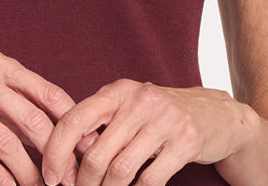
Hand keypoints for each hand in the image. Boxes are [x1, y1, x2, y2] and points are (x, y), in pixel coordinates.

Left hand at [40, 79, 258, 185]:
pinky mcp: (186, 142)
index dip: (56, 151)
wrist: (217, 115)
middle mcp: (139, 100)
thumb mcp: (129, 108)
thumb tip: (65, 156)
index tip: (50, 177)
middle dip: (83, 182)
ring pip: (120, 170)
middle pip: (96, 153)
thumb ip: (100, 123)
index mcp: (118, 90)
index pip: (75, 119)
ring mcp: (164, 120)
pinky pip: (150, 180)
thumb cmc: (161, 115)